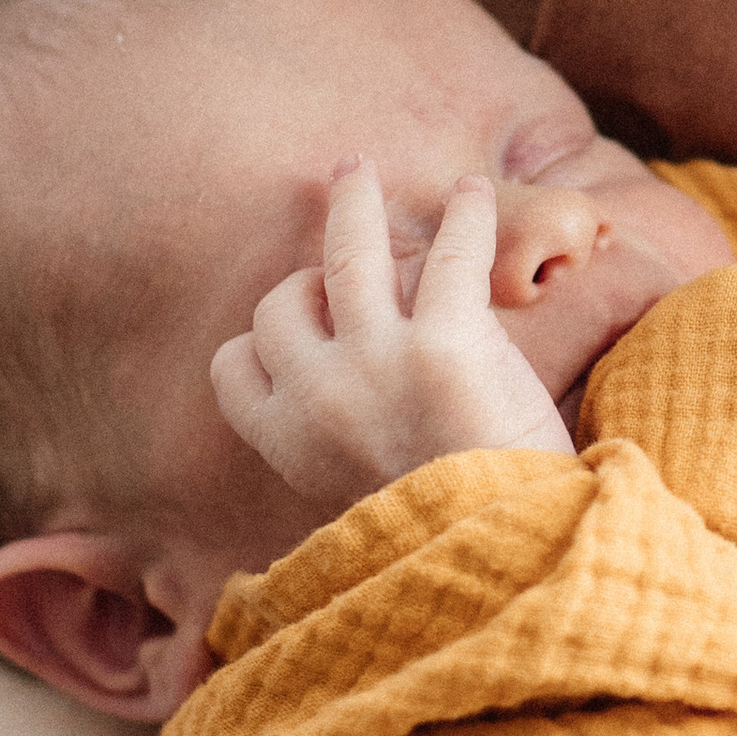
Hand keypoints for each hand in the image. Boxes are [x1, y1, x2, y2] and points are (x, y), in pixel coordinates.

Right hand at [212, 156, 566, 514]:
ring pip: (350, 256)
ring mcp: (377, 364)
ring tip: (357, 170)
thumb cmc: (441, 543)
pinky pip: (447, 256)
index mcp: (285, 445)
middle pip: (284, 303)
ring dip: (353, 204)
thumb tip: (321, 446)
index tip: (299, 333)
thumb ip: (330, 469)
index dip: (264, 344)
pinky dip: (463, 215)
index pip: (235, 367)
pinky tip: (473, 188)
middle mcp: (316, 396)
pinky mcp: (446, 344)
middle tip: (336, 249)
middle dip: (311, 276)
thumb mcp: (354, 517)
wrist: (502, 565)